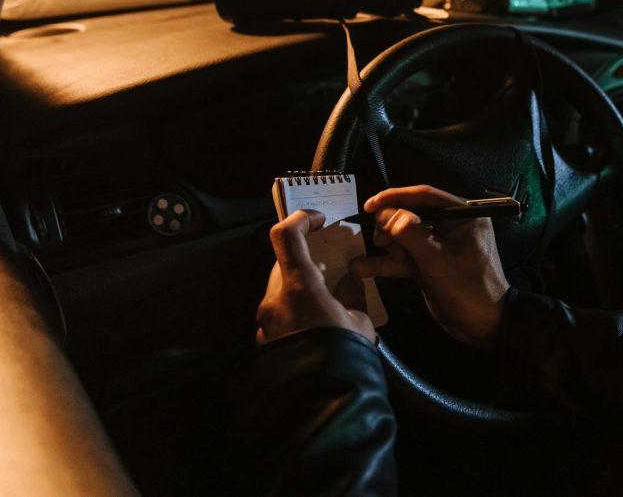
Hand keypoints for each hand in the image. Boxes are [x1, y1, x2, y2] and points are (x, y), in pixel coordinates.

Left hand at [256, 210, 375, 344]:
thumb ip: (351, 294)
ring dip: (299, 288)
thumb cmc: (344, 355)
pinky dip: (294, 313)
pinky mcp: (264, 341)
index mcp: (299, 285)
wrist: (319, 402)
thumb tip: (349, 281)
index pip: (286, 234)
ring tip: (326, 304)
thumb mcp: (358, 321)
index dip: (300, 219)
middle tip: (330, 269)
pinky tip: (314, 329)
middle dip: (305, 261)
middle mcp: (274, 299)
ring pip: (280, 290)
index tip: (318, 220)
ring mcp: (265, 321)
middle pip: (283, 263)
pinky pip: (278, 316)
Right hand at [349, 185, 509, 346]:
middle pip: (410, 215)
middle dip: (390, 228)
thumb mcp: (438, 260)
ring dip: (387, 246)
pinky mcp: (427, 265)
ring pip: (403, 237)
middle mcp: (449, 226)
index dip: (395, 197)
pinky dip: (384, 263)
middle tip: (380, 241)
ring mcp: (436, 246)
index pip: (424, 196)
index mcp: (461, 216)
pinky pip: (402, 258)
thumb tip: (384, 212)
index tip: (370, 204)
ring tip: (375, 257)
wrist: (483, 326)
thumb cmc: (468, 288)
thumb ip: (410, 233)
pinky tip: (360, 267)